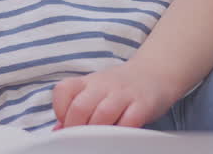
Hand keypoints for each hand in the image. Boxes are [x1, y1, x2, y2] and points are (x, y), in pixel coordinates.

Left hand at [51, 63, 172, 128]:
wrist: (154, 72)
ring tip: (97, 140)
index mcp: (88, 81)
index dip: (60, 110)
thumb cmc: (119, 87)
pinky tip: (118, 136)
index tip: (65, 123)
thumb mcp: (95, 90)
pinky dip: (121, 132)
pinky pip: (130, 120)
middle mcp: (104, 85)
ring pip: (103, 113)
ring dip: (96, 131)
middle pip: (81, 106)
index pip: (63, 90)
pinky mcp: (143, 104)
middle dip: (76, 127)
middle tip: (80, 139)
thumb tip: (58, 130)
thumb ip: (75, 108)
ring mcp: (124, 94)